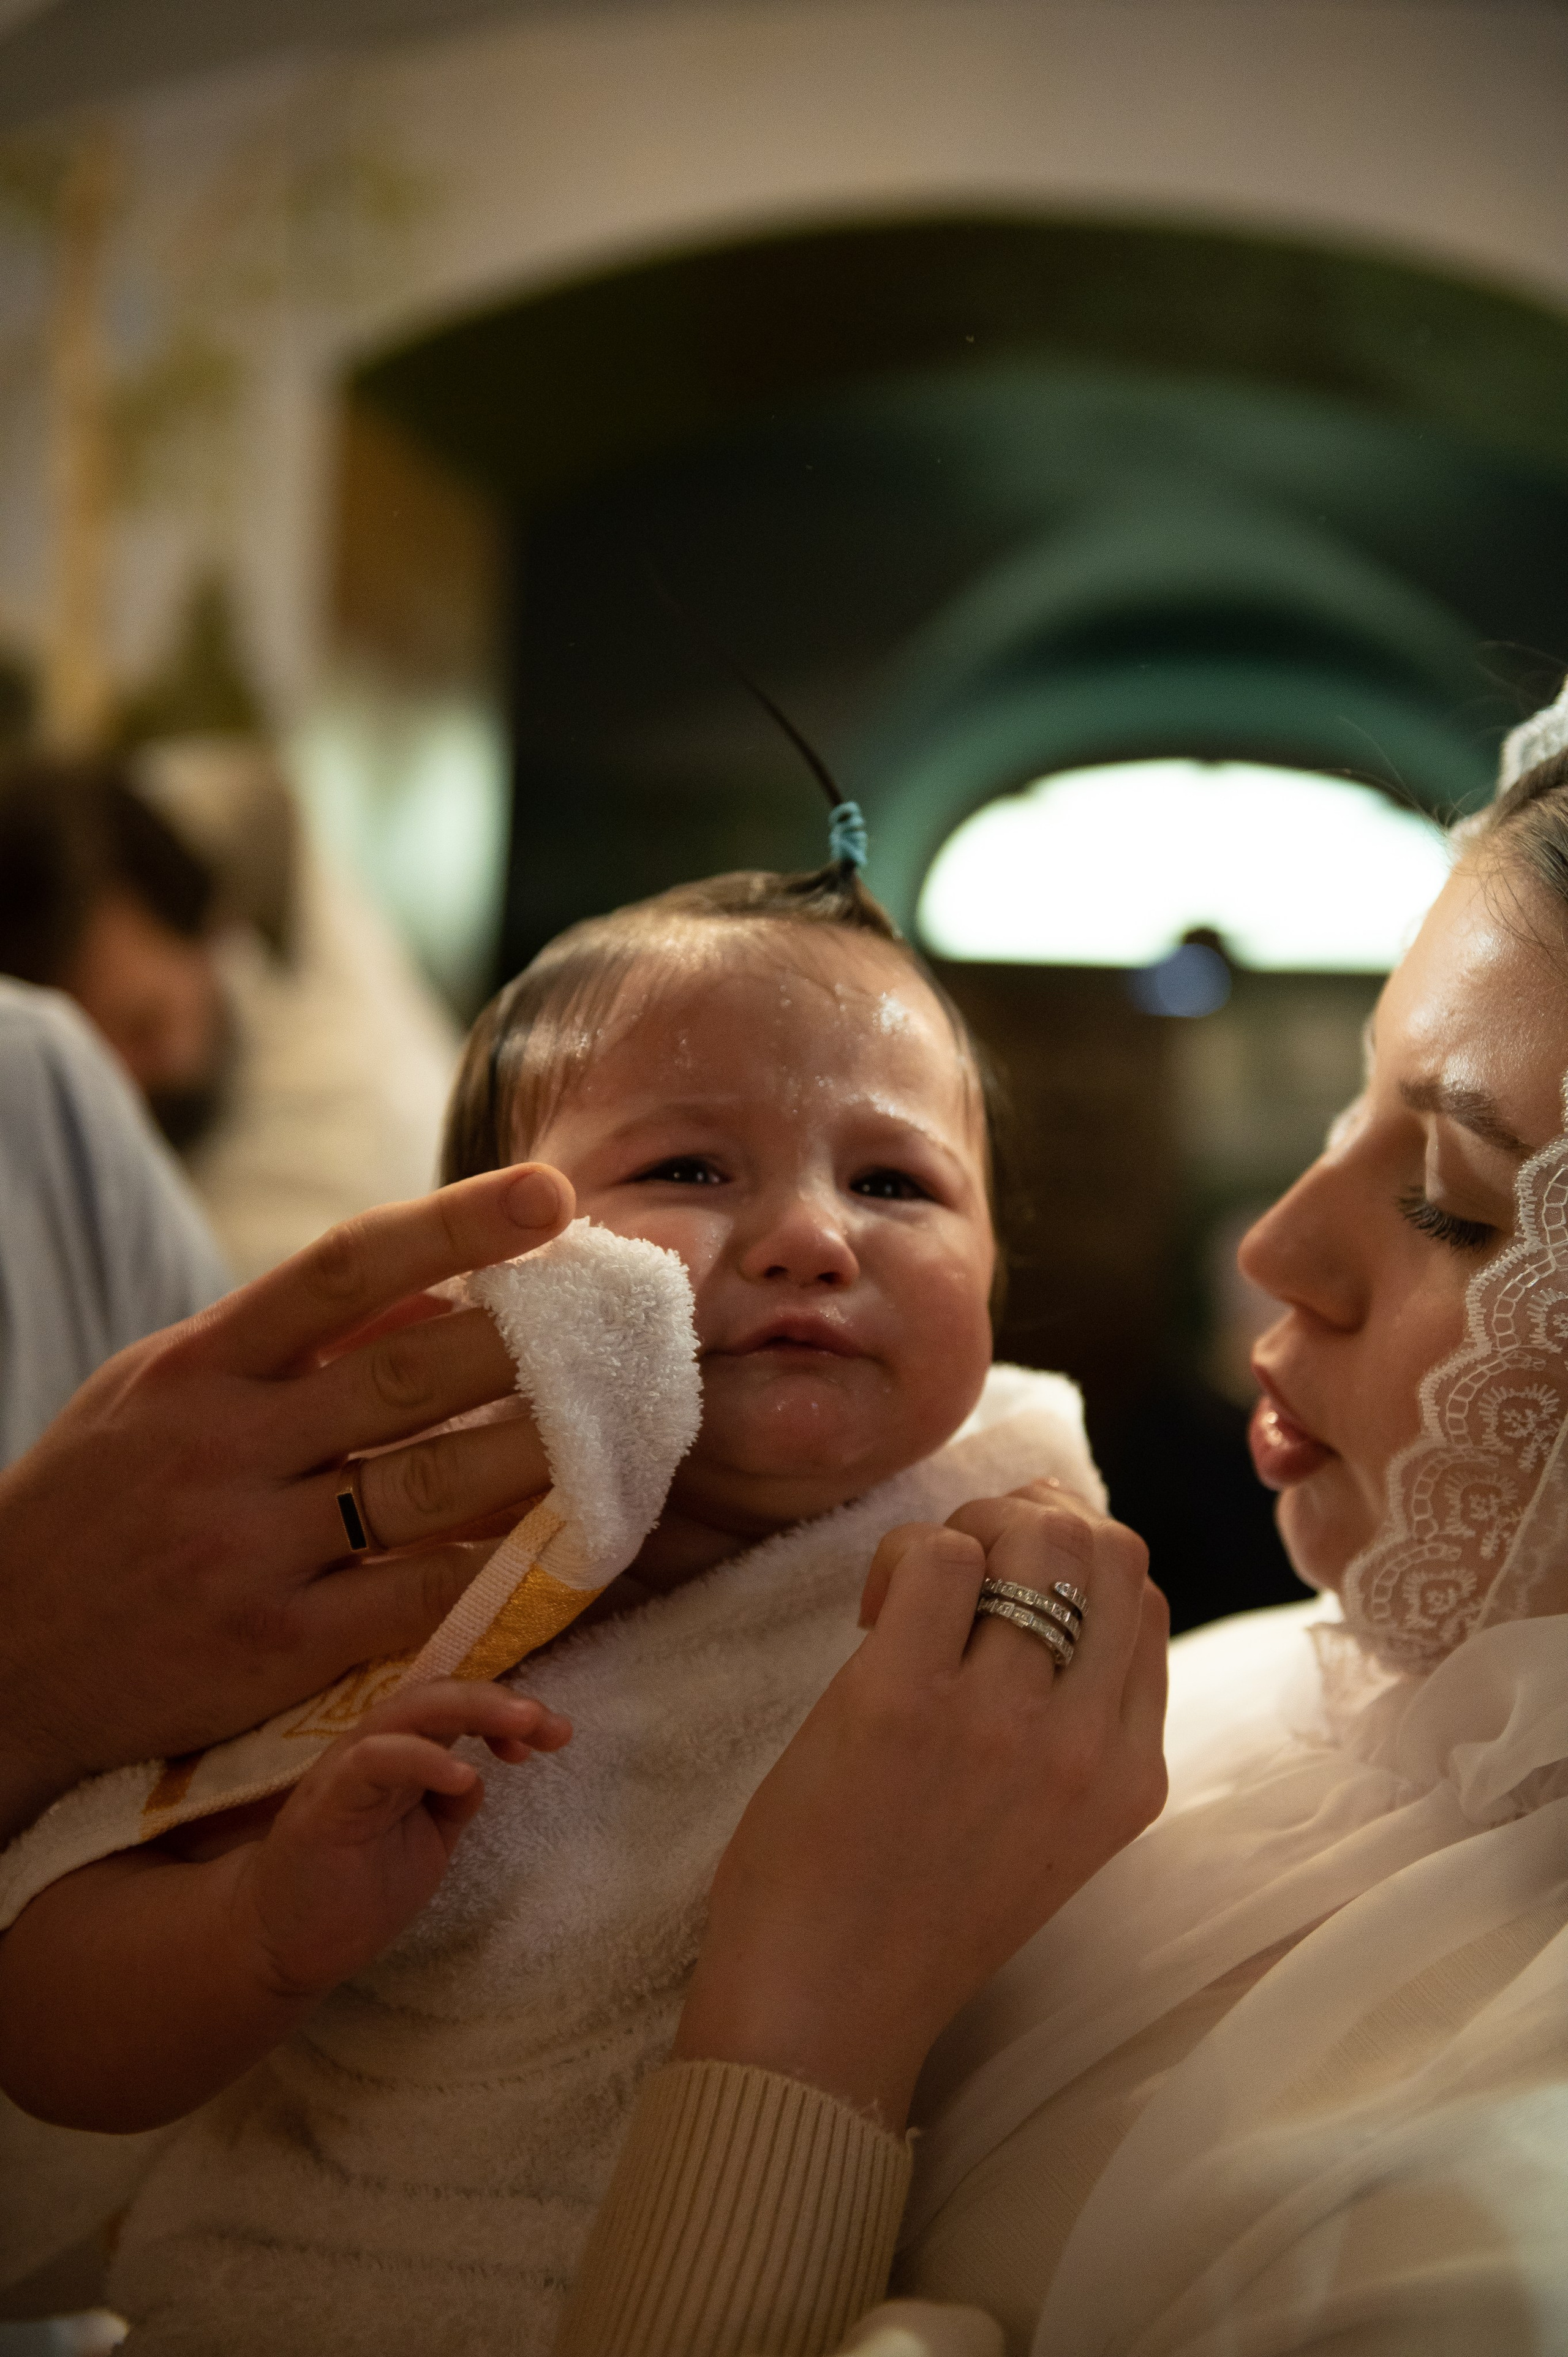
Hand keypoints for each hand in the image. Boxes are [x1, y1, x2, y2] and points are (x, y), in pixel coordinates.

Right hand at [0, 1164, 573, 1841]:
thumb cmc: (100, 1502)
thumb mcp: (164, 1392)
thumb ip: (293, 1346)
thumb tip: (438, 1291)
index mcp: (200, 1363)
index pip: (345, 1268)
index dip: (457, 1225)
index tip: (553, 1194)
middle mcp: (225, 1444)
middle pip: (411, 1377)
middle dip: (532, 1347)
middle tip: (631, 1323)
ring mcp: (248, 1549)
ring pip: (429, 1491)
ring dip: (539, 1458)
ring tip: (626, 1429)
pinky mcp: (271, 1647)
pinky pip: (411, 1602)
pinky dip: (493, 1575)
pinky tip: (561, 1554)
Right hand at [236, 1681, 570, 1999]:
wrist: (284, 1943)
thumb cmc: (354, 1888)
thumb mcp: (427, 1841)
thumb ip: (454, 1802)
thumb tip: (485, 1770)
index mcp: (403, 1752)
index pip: (459, 1709)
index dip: (508, 1713)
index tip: (554, 1736)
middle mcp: (377, 1746)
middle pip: (441, 1697)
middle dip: (501, 1701)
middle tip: (549, 1720)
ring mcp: (348, 1768)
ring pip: (410, 1711)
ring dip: (472, 1711)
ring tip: (522, 1726)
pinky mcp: (326, 1800)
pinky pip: (374, 1760)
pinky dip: (421, 1757)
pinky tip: (462, 1775)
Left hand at [675, 1483, 1166, 2127]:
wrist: (825, 2015)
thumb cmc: (912, 1913)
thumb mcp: (1045, 1826)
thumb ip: (1071, 1721)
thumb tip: (1051, 1564)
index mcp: (1129, 1777)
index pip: (1143, 1599)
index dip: (1074, 1557)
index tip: (1004, 1589)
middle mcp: (1083, 1746)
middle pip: (1106, 1546)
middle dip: (1031, 1521)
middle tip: (961, 1569)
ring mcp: (999, 1722)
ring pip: (1033, 1535)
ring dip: (967, 1530)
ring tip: (912, 1590)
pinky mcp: (901, 1701)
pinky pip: (937, 1555)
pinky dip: (902, 1556)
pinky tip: (871, 1619)